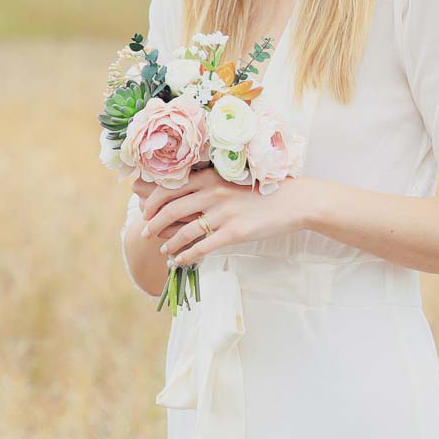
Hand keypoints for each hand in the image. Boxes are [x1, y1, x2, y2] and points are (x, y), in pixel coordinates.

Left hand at [137, 165, 313, 265]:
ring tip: (163, 248)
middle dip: (152, 223)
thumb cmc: (262, 190)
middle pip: (170, 209)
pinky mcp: (235, 232)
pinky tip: (179, 260)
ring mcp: (223, 213)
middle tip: (145, 233)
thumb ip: (207, 187)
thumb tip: (181, 197)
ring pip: (184, 230)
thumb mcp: (231, 181)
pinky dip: (186, 255)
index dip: (151, 202)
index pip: (169, 188)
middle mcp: (213, 193)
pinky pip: (202, 246)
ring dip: (168, 242)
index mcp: (210, 177)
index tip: (145, 211)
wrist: (293, 201)